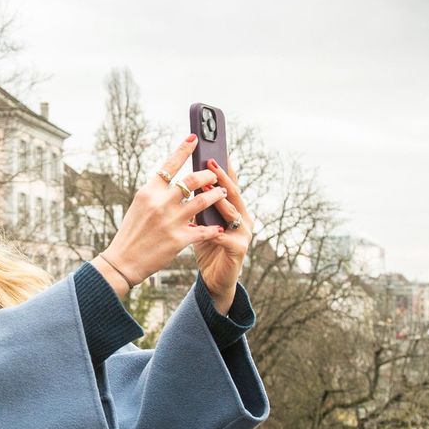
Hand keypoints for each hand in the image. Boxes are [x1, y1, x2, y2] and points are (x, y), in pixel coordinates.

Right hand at [92, 135, 227, 295]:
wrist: (123, 260)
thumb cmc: (132, 231)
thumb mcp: (140, 205)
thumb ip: (158, 192)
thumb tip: (178, 181)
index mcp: (149, 192)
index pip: (169, 164)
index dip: (183, 150)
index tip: (194, 138)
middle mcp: (160, 203)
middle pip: (192, 180)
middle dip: (207, 175)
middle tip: (214, 175)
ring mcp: (170, 221)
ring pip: (203, 202)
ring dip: (216, 195)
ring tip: (222, 193)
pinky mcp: (179, 239)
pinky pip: (204, 229)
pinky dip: (214, 227)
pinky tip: (220, 225)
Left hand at [192, 159, 252, 313]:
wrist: (214, 278)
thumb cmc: (206, 246)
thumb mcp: (201, 221)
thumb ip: (198, 204)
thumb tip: (185, 180)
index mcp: (234, 207)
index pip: (228, 183)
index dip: (222, 167)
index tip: (214, 149)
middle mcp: (243, 217)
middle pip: (232, 192)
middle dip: (221, 176)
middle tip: (211, 161)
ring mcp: (243, 233)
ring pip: (232, 211)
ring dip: (219, 199)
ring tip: (207, 188)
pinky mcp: (239, 249)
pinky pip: (225, 237)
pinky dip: (215, 231)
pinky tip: (206, 226)